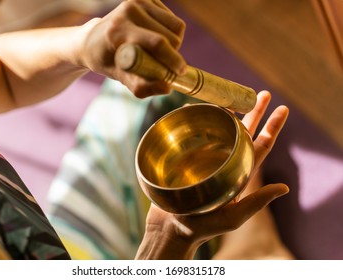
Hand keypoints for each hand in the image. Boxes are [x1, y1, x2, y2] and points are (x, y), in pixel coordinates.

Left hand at [79, 0, 186, 96]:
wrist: (93, 39)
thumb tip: (168, 88)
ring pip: (177, 26)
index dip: (172, 59)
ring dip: (175, 44)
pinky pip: (174, 20)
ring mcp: (138, 1)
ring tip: (160, 53)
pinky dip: (172, 34)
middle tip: (164, 65)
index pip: (156, 43)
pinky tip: (157, 39)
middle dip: (174, 55)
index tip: (180, 73)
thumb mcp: (121, 78)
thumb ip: (143, 87)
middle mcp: (128, 10)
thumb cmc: (108, 62)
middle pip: (171, 36)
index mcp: (118, 31)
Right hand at [136, 91, 289, 258]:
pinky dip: (200, 120)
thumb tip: (285, 188)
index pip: (261, 146)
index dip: (273, 127)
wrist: (171, 227)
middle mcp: (226, 163)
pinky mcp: (188, 158)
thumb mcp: (233, 218)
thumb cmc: (202, 227)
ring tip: (233, 96)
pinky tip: (198, 109)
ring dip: (228, 112)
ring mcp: (207, 159)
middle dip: (255, 112)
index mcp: (240, 174)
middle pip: (245, 133)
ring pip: (221, 130)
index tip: (282, 108)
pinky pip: (196, 135)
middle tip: (263, 93)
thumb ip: (256, 203)